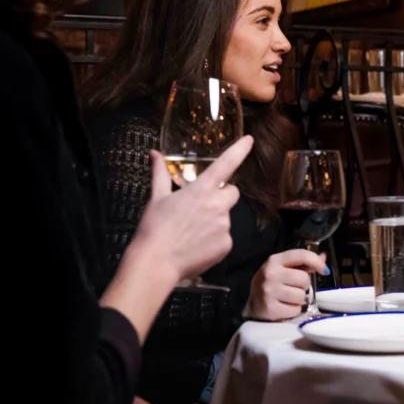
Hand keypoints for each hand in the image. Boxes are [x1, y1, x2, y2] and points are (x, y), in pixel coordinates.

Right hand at [130, 136, 253, 281]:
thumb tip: (155, 154)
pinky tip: (197, 244)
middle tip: (201, 206)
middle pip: (232, 192)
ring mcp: (225, 226)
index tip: (249, 140)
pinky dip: (215, 239)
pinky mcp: (227, 245)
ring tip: (192, 231)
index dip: (239, 150)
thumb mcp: (156, 198)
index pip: (226, 164)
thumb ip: (160, 173)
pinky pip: (225, 237)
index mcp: (201, 190)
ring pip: (226, 216)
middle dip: (221, 195)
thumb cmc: (154, 229)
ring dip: (215, 219)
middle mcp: (218, 205)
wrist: (156, 263)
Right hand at [248, 249, 327, 320]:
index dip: (317, 262)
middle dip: (304, 285)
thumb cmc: (273, 284)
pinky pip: (295, 310)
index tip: (324, 270)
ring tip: (288, 298)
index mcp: (275, 260)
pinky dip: (293, 310)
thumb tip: (323, 257)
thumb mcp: (284, 269)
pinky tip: (284, 307)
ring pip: (301, 296)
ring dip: (299, 299)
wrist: (253, 304)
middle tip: (294, 287)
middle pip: (304, 279)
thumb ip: (304, 263)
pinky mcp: (270, 308)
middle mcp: (270, 274)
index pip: (301, 255)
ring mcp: (269, 291)